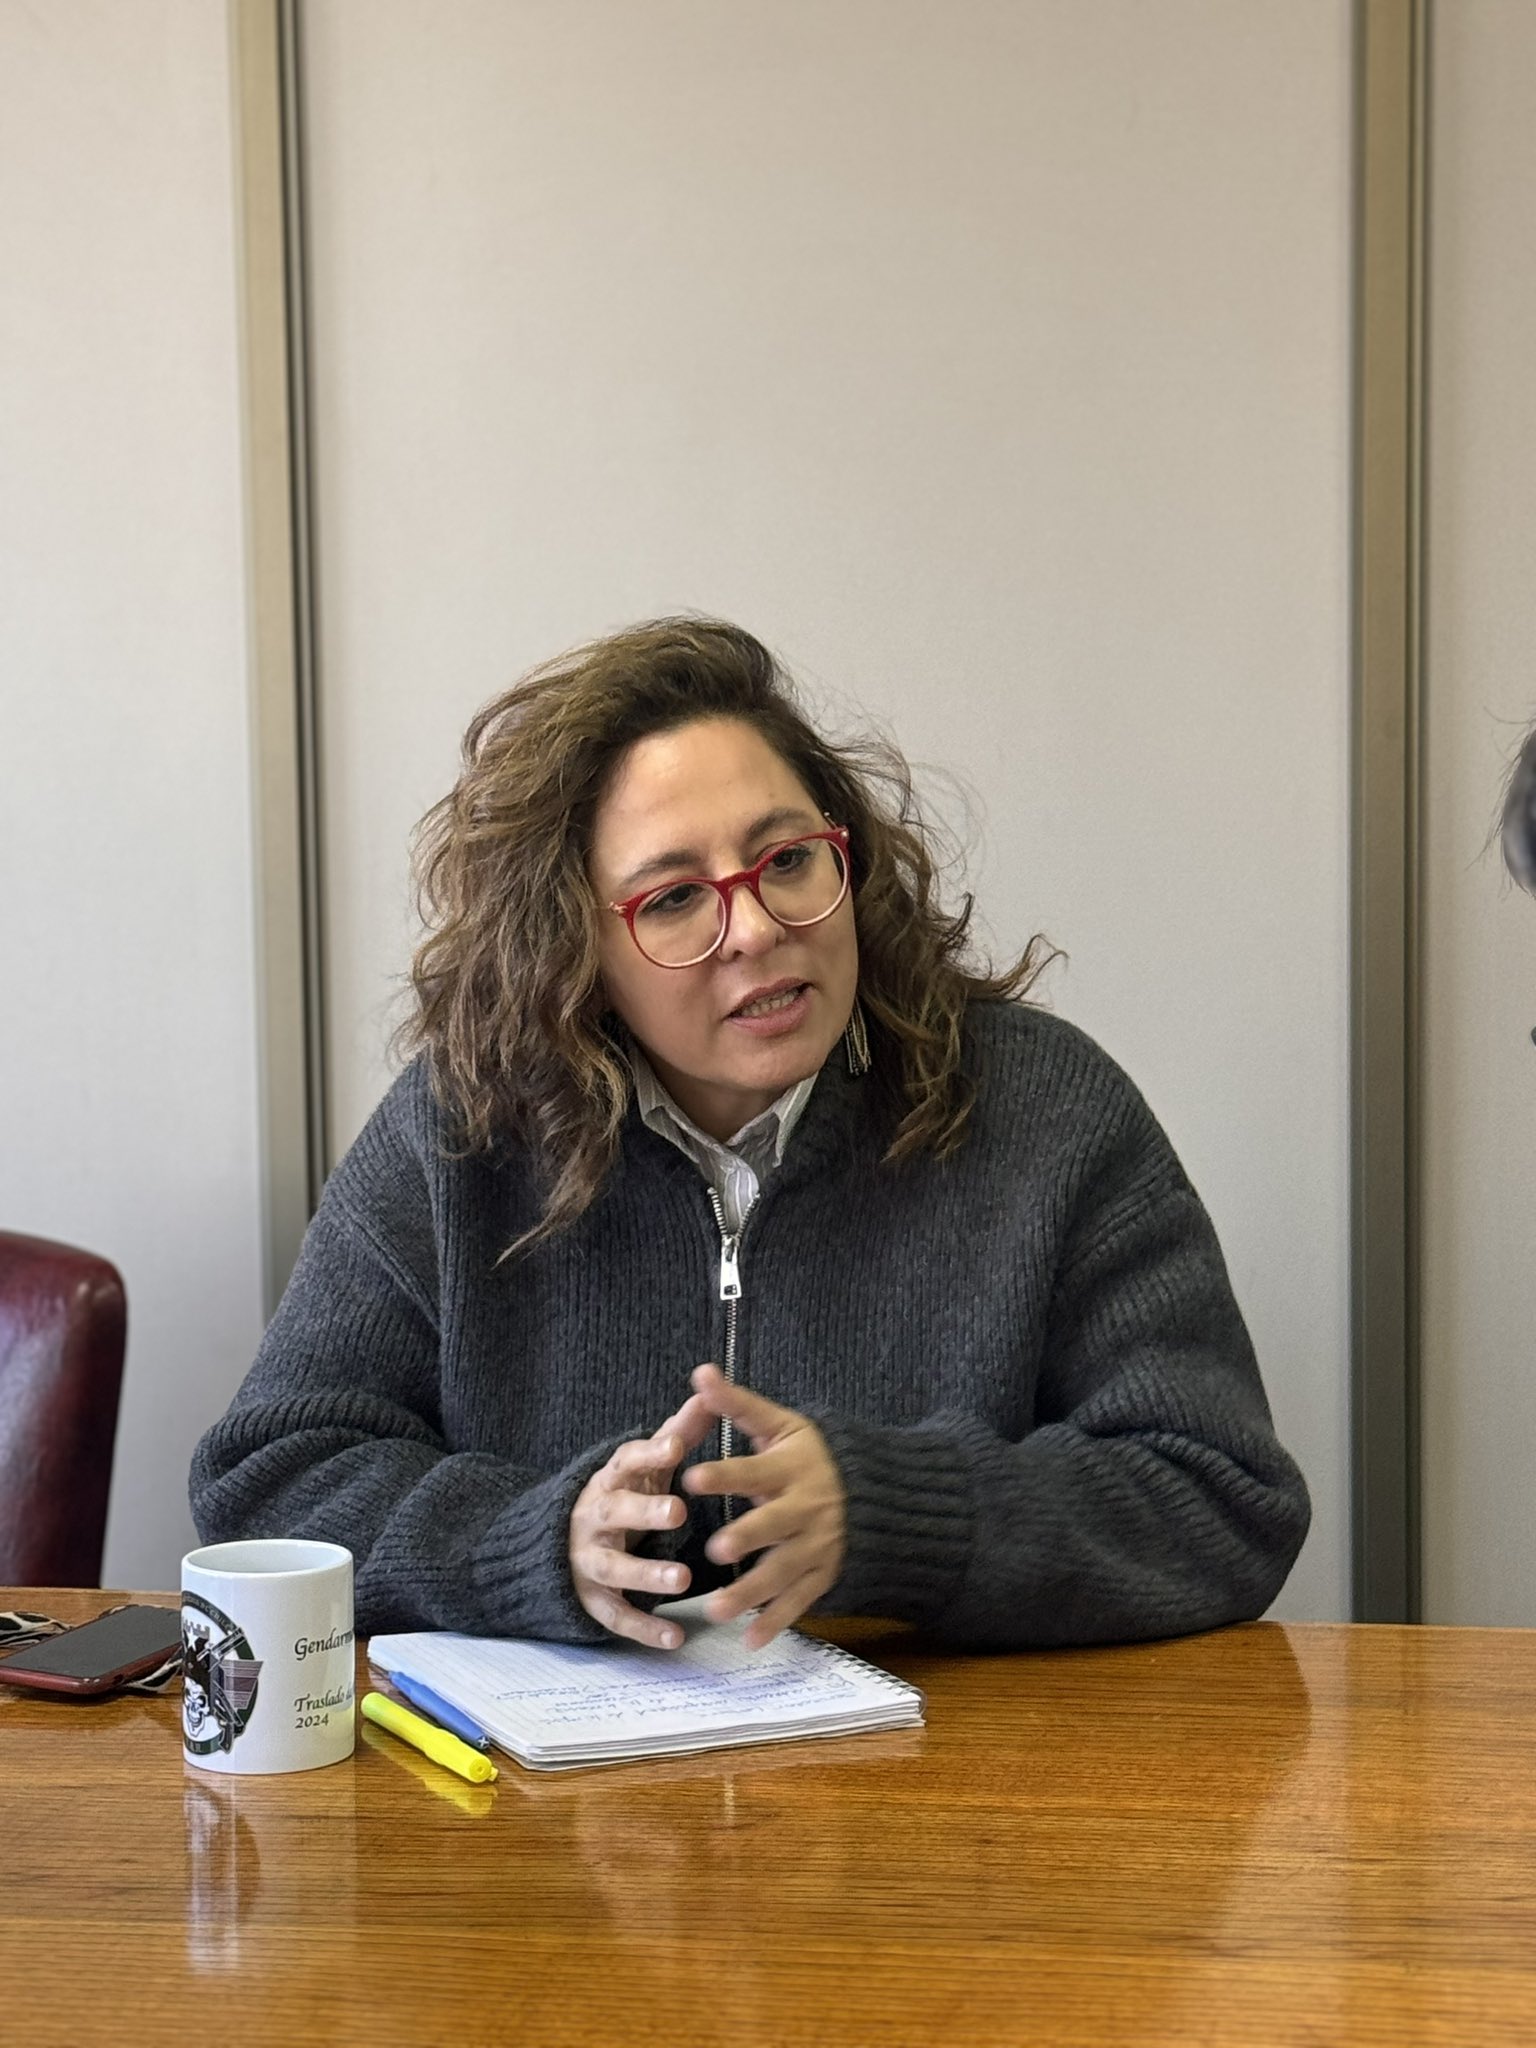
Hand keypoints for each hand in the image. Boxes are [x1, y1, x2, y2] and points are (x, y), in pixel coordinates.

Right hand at [568, 1392, 713, 1648]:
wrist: (554, 1543)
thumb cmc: (621, 1495)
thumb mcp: (643, 1466)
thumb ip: (677, 1433)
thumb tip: (711, 1391)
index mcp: (610, 1479)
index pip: (625, 1460)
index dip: (649, 1453)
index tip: (676, 1445)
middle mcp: (594, 1517)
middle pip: (615, 1511)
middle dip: (645, 1512)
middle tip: (680, 1512)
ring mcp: (588, 1560)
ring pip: (613, 1568)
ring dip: (646, 1574)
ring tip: (683, 1579)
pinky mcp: (591, 1598)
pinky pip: (616, 1615)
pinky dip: (643, 1628)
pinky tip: (676, 1637)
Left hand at [680, 1364, 845, 1647]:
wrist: (878, 1493)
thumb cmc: (813, 1455)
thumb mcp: (781, 1425)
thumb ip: (738, 1405)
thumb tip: (699, 1371)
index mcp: (791, 1468)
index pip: (754, 1470)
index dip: (725, 1475)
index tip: (689, 1478)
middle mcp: (806, 1508)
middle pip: (775, 1524)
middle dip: (747, 1536)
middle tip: (714, 1549)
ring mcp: (817, 1545)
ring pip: (784, 1571)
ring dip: (752, 1592)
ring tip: (717, 1610)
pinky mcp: (823, 1575)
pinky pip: (800, 1602)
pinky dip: (777, 1622)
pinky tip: (750, 1641)